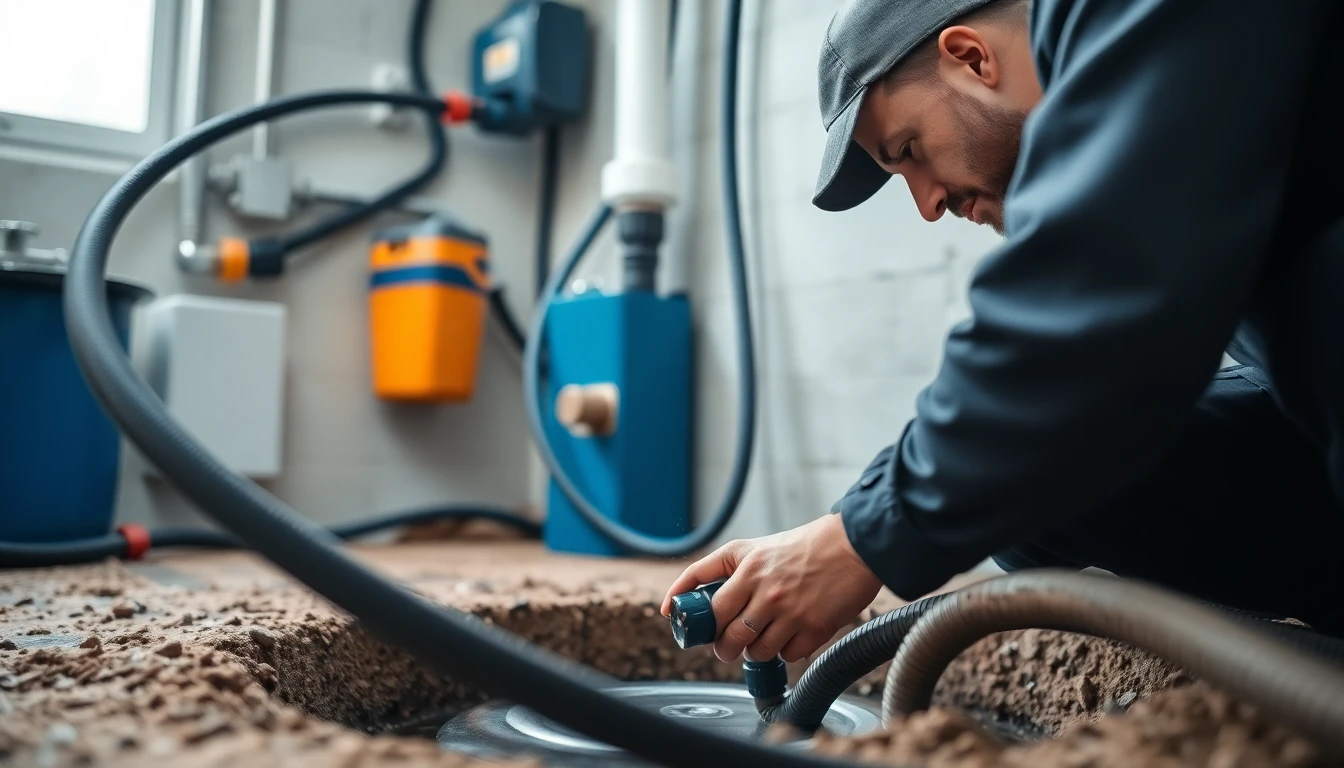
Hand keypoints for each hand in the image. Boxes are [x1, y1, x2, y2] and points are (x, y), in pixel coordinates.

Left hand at [659, 514, 881, 663]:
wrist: (857, 545)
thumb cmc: (812, 545)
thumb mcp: (765, 546)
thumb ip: (740, 571)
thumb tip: (716, 607)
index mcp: (747, 562)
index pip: (699, 577)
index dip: (677, 597)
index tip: (670, 613)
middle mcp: (761, 585)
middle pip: (725, 632)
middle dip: (722, 647)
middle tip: (726, 649)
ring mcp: (786, 609)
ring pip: (754, 650)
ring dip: (756, 652)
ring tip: (764, 642)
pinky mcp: (812, 627)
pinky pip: (786, 655)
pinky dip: (786, 653)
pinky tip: (793, 637)